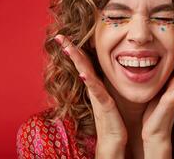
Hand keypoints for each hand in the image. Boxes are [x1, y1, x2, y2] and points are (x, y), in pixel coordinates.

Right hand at [54, 35, 126, 158]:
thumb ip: (104, 82)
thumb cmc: (114, 115)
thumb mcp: (108, 94)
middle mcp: (93, 87)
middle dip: (70, 49)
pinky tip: (83, 74)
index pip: (84, 61)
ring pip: (85, 73)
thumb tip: (108, 68)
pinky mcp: (104, 104)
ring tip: (67, 47)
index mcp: (95, 83)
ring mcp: (97, 95)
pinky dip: (89, 82)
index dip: (76, 48)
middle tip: (59, 35)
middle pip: (80, 64)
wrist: (113, 137)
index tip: (67, 35)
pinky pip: (96, 91)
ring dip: (76, 60)